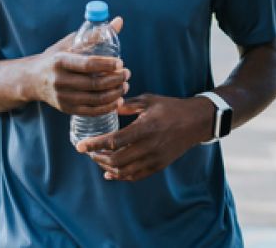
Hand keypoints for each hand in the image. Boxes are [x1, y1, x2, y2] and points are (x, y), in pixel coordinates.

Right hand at [30, 17, 128, 115]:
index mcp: (60, 61)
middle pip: (94, 83)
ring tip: (125, 85)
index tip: (121, 63)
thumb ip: (95, 34)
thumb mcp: (71, 43)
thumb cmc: (56, 57)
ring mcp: (63, 97)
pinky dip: (107, 107)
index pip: (87, 64)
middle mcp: (60, 80)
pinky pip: (91, 111)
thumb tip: (119, 21)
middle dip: (115, 79)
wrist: (33, 79)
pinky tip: (118, 100)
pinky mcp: (66, 109)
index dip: (107, 65)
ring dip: (115, 93)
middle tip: (127, 74)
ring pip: (95, 99)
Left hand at [75, 93, 215, 181]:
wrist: (196, 122)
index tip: (79, 146)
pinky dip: (120, 176)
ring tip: (98, 160)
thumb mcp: (149, 100)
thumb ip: (128, 105)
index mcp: (145, 128)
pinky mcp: (159, 165)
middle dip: (97, 158)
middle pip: (116, 160)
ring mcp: (155, 158)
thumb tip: (109, 107)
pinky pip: (136, 175)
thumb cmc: (171, 108)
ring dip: (107, 167)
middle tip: (88, 151)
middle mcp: (149, 146)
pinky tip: (110, 173)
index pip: (114, 141)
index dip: (94, 145)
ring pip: (124, 171)